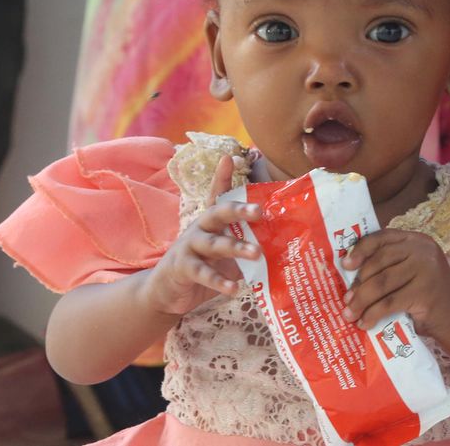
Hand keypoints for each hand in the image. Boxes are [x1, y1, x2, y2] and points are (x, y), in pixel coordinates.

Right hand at [140, 155, 261, 315]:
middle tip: (259, 210)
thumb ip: (246, 245)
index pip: (216, 196)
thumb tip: (282, 243)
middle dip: (237, 209)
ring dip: (235, 247)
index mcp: (210, 222)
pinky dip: (219, 281)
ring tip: (257, 253)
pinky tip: (235, 287)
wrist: (167, 291)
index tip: (231, 158)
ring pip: (213, 243)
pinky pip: (203, 274)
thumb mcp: (225, 253)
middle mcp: (199, 229)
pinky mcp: (183, 269)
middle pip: (217, 213)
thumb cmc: (204, 267)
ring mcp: (189, 248)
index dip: (222, 177)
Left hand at [340, 229, 449, 335]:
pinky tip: (365, 323)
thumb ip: (389, 265)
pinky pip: (389, 302)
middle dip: (359, 283)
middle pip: (379, 261)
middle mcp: (422, 250)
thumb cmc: (427, 294)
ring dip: (361, 300)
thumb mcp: (411, 271)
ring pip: (381, 283)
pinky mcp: (424, 293)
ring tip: (349, 314)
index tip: (345, 265)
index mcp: (416, 240)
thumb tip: (350, 274)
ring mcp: (426, 270)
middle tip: (346, 299)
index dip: (361, 249)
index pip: (383, 237)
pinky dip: (373, 314)